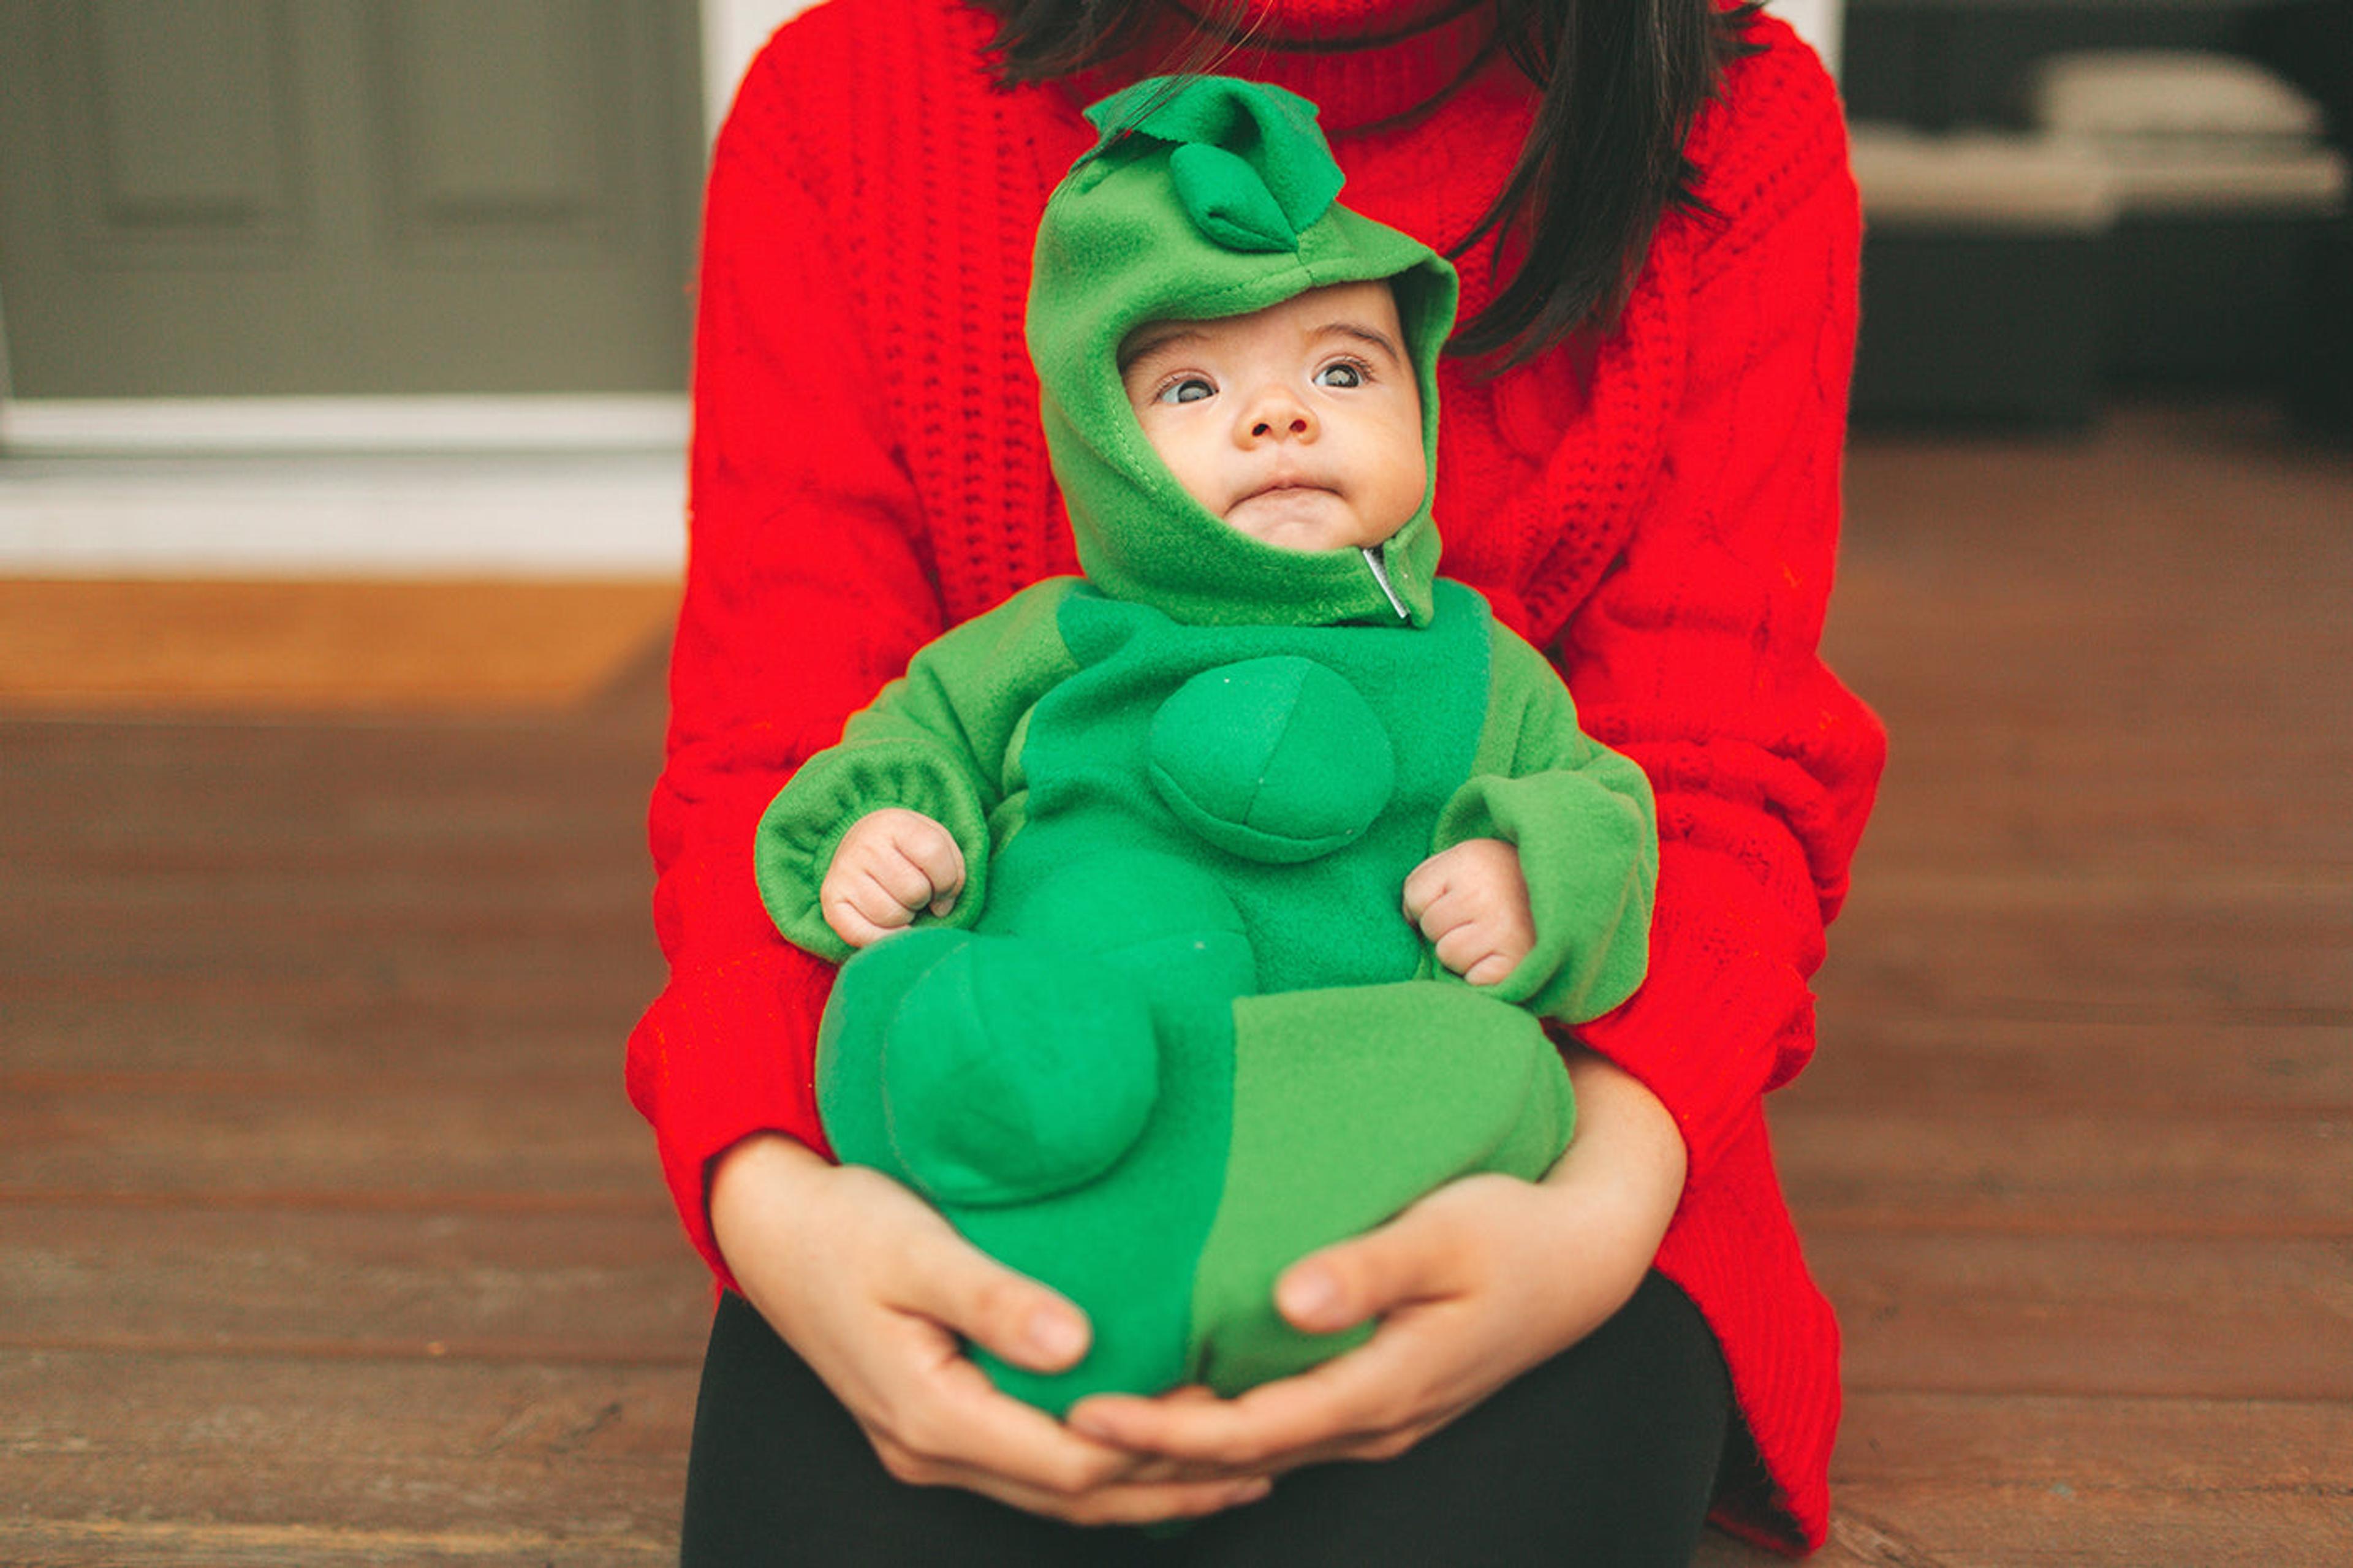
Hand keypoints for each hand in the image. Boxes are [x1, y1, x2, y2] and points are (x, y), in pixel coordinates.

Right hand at [709, 1134, 1272, 1523]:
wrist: (768, 1225)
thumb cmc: (843, 1223)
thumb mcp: (914, 1246)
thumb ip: (993, 1297)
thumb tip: (1076, 1343)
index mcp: (929, 1412)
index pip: (1069, 1461)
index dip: (1157, 1451)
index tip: (1235, 1420)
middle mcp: (929, 1448)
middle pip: (1072, 1498)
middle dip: (1171, 1486)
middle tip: (1270, 1458)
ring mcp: (928, 1446)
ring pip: (1055, 1498)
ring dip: (1145, 1492)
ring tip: (1235, 1470)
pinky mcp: (935, 1426)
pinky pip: (1032, 1471)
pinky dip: (1100, 1475)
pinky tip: (1151, 1454)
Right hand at [821, 808, 965, 947]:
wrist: (859, 843)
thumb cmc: (907, 850)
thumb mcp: (936, 843)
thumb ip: (953, 871)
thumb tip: (941, 910)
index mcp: (895, 824)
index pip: (933, 854)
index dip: (947, 880)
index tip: (941, 887)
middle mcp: (865, 845)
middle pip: (914, 891)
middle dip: (924, 900)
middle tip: (916, 895)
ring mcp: (844, 873)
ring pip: (892, 916)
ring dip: (905, 919)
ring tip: (900, 904)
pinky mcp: (830, 900)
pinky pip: (863, 935)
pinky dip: (883, 938)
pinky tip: (888, 926)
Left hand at [1063, 1053, 1684, 1477]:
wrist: (1584, 1256)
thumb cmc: (1512, 1232)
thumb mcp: (1447, 1234)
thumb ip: (1370, 1267)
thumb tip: (1292, 1299)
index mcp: (1383, 1389)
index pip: (1248, 1431)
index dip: (1163, 1430)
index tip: (1084, 1411)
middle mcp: (1372, 1422)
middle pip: (1240, 1458)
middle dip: (1145, 1453)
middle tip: (1049, 1428)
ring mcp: (1373, 1419)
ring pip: (1256, 1452)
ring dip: (1175, 1446)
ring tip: (1087, 1421)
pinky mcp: (1371, 1397)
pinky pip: (1279, 1428)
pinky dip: (1216, 1427)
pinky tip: (1168, 1402)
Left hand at [1403, 838, 1533, 985]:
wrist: (1568, 900)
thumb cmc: (1502, 884)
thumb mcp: (1463, 863)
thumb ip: (1426, 883)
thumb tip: (1407, 921)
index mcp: (1470, 860)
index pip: (1415, 896)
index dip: (1429, 904)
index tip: (1459, 899)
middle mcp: (1485, 893)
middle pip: (1430, 927)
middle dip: (1446, 928)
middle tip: (1483, 919)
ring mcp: (1502, 930)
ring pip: (1447, 954)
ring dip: (1463, 953)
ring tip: (1492, 938)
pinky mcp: (1513, 964)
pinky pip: (1469, 979)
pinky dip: (1480, 975)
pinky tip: (1501, 958)